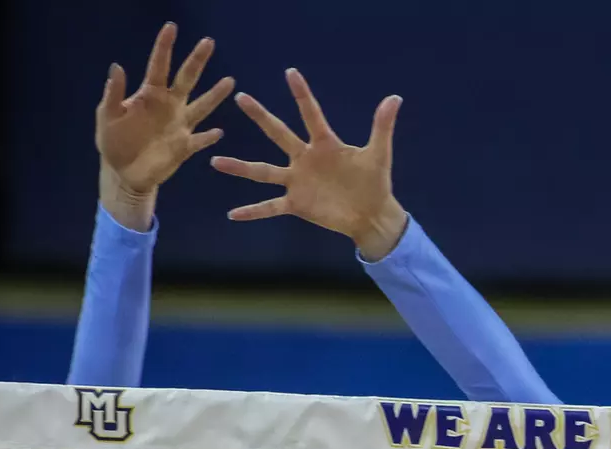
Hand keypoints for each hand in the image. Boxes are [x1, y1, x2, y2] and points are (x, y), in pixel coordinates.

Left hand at [96, 23, 235, 229]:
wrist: (123, 172)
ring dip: (215, 95)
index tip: (171, 27)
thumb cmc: (114, 142)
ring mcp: (180, 125)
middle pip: (187, 79)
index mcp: (150, 95)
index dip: (164, 47)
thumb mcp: (107, 116)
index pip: (159, 66)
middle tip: (208, 42)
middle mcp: (169, 105)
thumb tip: (117, 66)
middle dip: (197, 60)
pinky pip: (200, 140)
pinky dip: (209, 137)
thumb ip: (113, 94)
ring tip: (229, 81)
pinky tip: (219, 132)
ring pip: (201, 106)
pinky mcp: (185, 146)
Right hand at [211, 69, 407, 260]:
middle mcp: (305, 159)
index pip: (310, 114)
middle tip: (240, 96)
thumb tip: (395, 97)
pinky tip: (232, 214)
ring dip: (240, 167)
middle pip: (278, 133)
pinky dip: (252, 211)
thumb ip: (382, 126)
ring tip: (215, 161)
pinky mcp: (296, 204)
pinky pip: (270, 207)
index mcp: (324, 144)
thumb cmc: (374, 182)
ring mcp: (297, 181)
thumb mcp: (378, 153)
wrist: (371, 214)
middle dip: (261, 116)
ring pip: (263, 171)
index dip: (301, 94)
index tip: (290, 72)